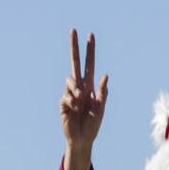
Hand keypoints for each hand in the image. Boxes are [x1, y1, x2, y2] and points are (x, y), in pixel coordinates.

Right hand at [59, 29, 107, 169]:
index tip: (90, 36)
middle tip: (73, 30)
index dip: (90, 51)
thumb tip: (105, 75)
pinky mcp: (63, 103)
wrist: (81, 140)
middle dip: (74, 47)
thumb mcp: (100, 109)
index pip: (89, 65)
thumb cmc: (92, 126)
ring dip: (75, 90)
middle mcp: (79, 87)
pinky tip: (74, 110)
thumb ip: (102, 93)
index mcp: (89, 87)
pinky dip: (71, 102)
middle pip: (75, 63)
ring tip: (80, 103)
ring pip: (70, 81)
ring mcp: (69, 94)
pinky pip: (66, 96)